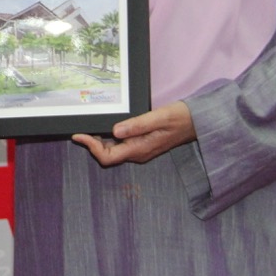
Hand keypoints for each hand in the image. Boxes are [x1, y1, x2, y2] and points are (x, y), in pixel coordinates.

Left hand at [71, 100, 196, 166]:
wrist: (196, 122)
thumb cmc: (179, 118)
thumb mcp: (158, 118)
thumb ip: (137, 125)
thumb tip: (114, 131)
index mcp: (140, 149)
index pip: (108, 157)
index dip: (91, 147)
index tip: (79, 135)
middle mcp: (138, 153)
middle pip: (108, 155)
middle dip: (92, 144)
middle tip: (80, 128)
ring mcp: (140, 150)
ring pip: (114, 150)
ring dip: (100, 141)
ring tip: (89, 126)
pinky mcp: (142, 144)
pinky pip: (121, 145)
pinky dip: (109, 138)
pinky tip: (106, 126)